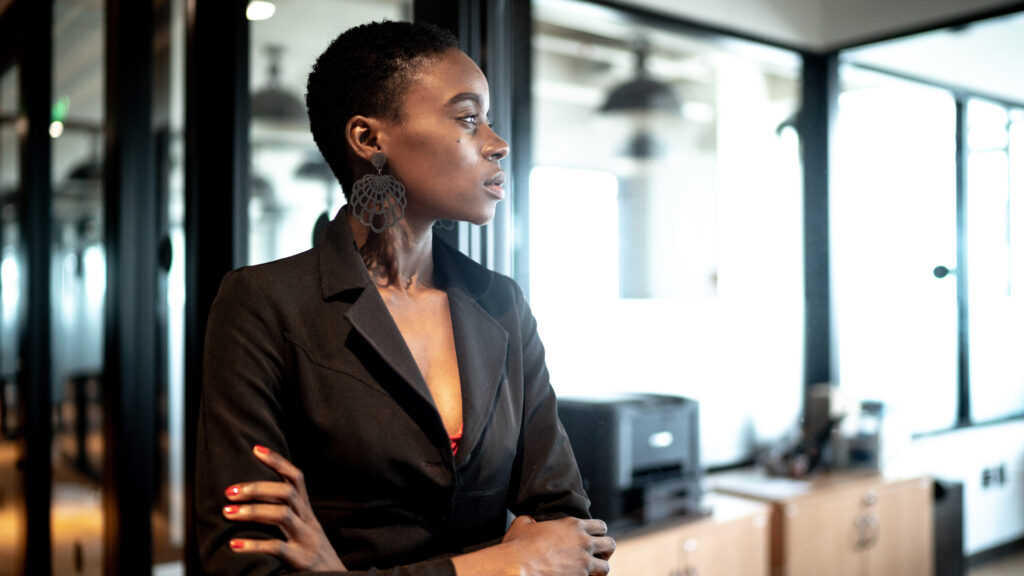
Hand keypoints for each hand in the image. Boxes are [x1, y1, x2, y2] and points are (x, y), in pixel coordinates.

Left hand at [223, 444, 345, 570]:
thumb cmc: (312, 553)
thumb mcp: (305, 528)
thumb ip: (288, 513)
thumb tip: (255, 498)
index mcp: (307, 511)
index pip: (296, 478)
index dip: (278, 461)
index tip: (256, 449)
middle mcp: (308, 521)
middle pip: (287, 493)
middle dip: (257, 488)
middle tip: (230, 490)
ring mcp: (305, 539)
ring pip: (282, 515)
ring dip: (252, 511)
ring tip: (228, 512)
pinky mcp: (300, 559)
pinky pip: (276, 547)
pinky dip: (253, 545)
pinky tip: (234, 545)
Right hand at [501, 515, 614, 574]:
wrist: (517, 567)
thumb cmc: (517, 546)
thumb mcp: (523, 524)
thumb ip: (531, 520)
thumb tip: (530, 521)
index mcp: (573, 525)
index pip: (600, 526)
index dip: (597, 533)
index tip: (592, 539)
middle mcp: (583, 542)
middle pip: (610, 544)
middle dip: (605, 551)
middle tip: (597, 556)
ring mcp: (583, 562)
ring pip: (606, 567)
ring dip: (600, 569)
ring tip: (591, 572)